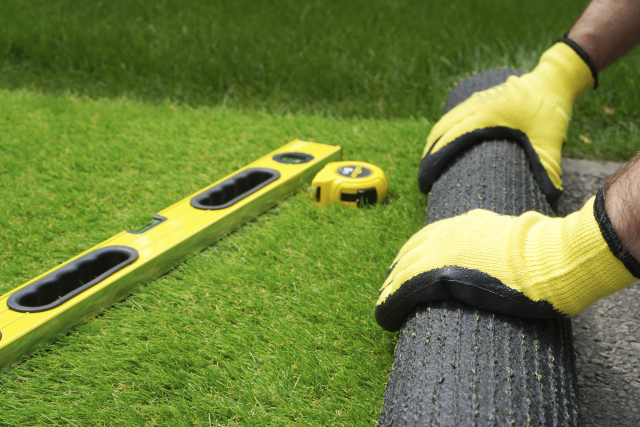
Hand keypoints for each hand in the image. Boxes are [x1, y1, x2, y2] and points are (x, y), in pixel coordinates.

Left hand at [375, 190, 638, 331]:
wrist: (548, 256)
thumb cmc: (542, 248)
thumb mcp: (512, 232)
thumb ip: (494, 234)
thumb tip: (503, 238)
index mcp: (464, 224)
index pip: (427, 238)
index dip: (414, 255)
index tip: (407, 268)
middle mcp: (446, 233)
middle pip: (409, 253)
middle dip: (398, 271)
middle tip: (389, 288)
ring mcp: (440, 252)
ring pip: (403, 271)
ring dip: (391, 289)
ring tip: (383, 305)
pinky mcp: (438, 273)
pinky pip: (405, 288)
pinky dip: (391, 301)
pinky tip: (384, 314)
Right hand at [418, 41, 595, 203]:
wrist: (553, 81)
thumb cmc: (550, 112)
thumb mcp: (550, 143)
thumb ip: (547, 169)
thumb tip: (550, 196)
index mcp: (488, 116)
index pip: (452, 138)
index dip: (436, 159)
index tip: (427, 178)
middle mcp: (477, 105)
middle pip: (442, 129)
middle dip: (429, 153)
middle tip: (424, 177)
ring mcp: (476, 99)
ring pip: (445, 120)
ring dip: (434, 140)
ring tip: (427, 162)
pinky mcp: (479, 98)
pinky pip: (453, 114)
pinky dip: (443, 128)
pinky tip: (440, 142)